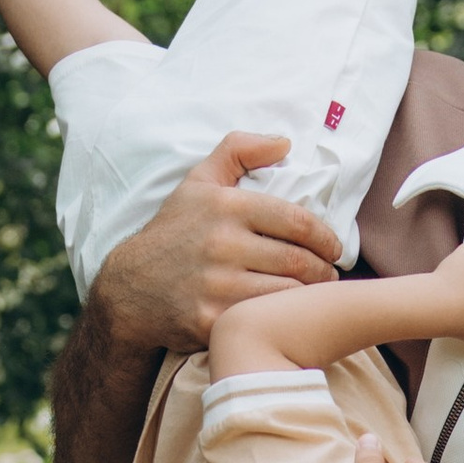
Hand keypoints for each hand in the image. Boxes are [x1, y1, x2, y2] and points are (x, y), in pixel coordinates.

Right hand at [90, 130, 343, 352]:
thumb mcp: (198, 182)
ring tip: (316, 294)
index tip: (334, 248)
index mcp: (226, 206)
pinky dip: (283, 319)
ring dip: (310, 296)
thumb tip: (284, 143)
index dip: (326, 237)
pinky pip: (264, 319)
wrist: (129, 289)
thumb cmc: (173, 232)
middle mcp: (221, 243)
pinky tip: (290, 316)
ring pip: (287, 292)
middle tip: (330, 275)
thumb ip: (238, 151)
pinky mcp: (210, 320)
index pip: (297, 221)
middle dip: (324, 270)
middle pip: (298, 260)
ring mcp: (216, 284)